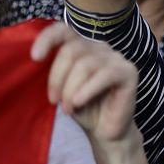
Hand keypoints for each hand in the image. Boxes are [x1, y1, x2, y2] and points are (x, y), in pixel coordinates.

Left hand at [31, 23, 137, 142]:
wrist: (104, 132)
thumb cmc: (83, 109)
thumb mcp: (62, 88)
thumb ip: (54, 72)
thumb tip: (35, 61)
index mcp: (82, 46)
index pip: (63, 30)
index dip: (47, 39)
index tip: (35, 58)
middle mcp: (100, 47)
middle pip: (71, 50)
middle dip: (57, 78)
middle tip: (53, 100)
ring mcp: (116, 58)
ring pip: (85, 65)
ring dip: (70, 90)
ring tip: (67, 109)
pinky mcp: (128, 72)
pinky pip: (104, 76)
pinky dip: (87, 90)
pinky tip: (79, 103)